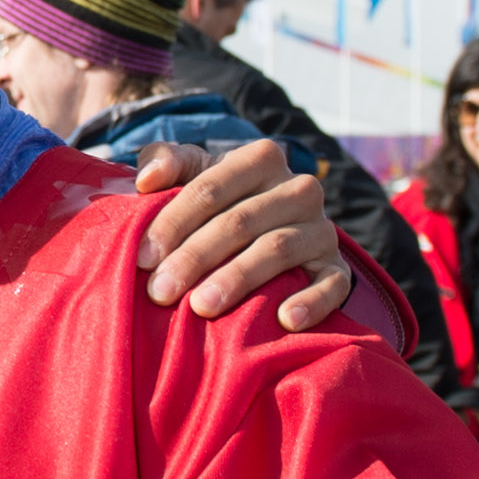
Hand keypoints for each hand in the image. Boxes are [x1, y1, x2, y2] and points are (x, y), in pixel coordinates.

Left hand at [132, 140, 351, 329]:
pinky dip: (312, 302)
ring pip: (278, 249)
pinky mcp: (336, 267)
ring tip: (201, 307)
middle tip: (160, 292)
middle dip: (195, 257)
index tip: (142, 257)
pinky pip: (332, 284)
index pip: (211, 188)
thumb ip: (167, 163)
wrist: (268, 229)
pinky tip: (285, 319)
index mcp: (261, 158)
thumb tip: (147, 179)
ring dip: (238, 279)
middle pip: (241, 221)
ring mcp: (321, 229)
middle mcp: (298, 189)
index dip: (173, 222)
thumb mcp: (194, 174)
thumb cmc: (218, 203)